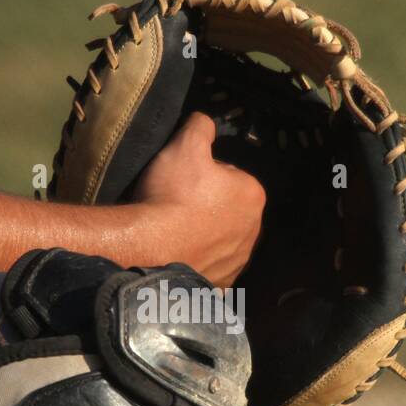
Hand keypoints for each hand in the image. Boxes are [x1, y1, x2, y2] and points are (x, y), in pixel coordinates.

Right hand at [132, 112, 264, 286]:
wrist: (151, 249)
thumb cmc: (172, 195)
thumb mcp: (184, 145)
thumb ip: (200, 126)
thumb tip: (205, 121)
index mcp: (253, 194)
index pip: (229, 175)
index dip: (202, 174)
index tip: (182, 181)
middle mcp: (254, 230)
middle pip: (226, 208)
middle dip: (206, 206)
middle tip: (175, 204)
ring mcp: (238, 261)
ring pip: (218, 238)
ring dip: (201, 233)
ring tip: (173, 230)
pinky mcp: (221, 284)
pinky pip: (210, 267)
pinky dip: (198, 261)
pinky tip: (179, 255)